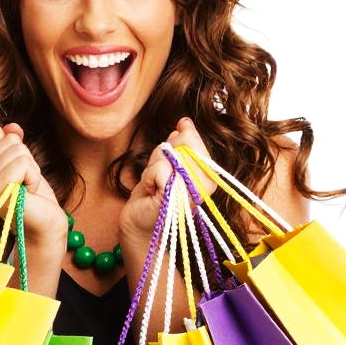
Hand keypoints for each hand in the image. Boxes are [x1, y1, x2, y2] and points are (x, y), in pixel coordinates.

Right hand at [0, 123, 67, 247]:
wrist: (43, 224)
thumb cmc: (31, 195)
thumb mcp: (21, 161)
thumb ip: (12, 141)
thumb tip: (12, 126)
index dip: (14, 150)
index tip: (15, 173)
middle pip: (9, 140)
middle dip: (25, 160)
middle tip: (22, 184)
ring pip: (17, 150)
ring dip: (31, 170)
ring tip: (25, 190)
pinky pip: (23, 163)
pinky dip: (34, 176)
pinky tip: (28, 194)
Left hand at [118, 117, 216, 247]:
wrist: (138, 222)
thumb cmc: (153, 194)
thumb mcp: (166, 163)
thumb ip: (178, 144)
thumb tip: (184, 122)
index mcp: (207, 175)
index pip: (195, 141)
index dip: (177, 141)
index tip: (168, 159)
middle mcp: (205, 186)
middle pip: (183, 143)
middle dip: (163, 153)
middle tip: (159, 175)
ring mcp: (192, 193)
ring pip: (169, 155)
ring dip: (153, 166)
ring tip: (155, 184)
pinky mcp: (176, 200)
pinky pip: (160, 169)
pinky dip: (149, 176)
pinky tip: (151, 191)